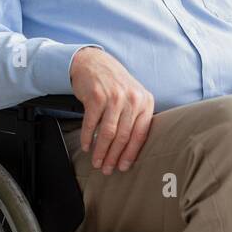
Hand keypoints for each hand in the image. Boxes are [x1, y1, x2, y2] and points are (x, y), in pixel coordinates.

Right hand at [69, 47, 154, 174]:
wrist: (93, 62)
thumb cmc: (114, 83)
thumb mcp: (133, 96)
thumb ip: (136, 117)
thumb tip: (132, 150)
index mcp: (145, 101)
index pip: (140, 134)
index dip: (131, 154)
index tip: (124, 167)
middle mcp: (132, 99)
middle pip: (123, 136)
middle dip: (114, 157)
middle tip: (107, 169)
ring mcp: (114, 97)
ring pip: (108, 133)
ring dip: (101, 151)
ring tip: (97, 162)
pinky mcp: (96, 96)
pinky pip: (92, 124)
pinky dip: (87, 138)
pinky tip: (86, 147)